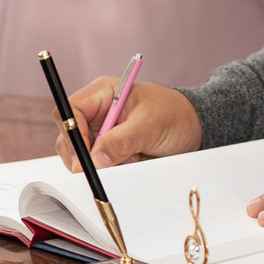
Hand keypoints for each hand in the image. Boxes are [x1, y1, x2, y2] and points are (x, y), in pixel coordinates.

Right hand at [61, 78, 201, 168]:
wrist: (194, 129)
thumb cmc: (175, 115)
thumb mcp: (150, 125)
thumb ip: (122, 141)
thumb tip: (96, 159)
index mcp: (103, 93)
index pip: (69, 110)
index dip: (71, 133)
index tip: (84, 156)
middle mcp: (96, 112)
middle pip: (68, 135)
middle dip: (80, 154)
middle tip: (97, 170)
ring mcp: (100, 131)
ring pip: (79, 153)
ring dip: (97, 163)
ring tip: (129, 158)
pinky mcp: (107, 149)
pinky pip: (95, 164)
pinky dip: (107, 169)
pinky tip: (130, 162)